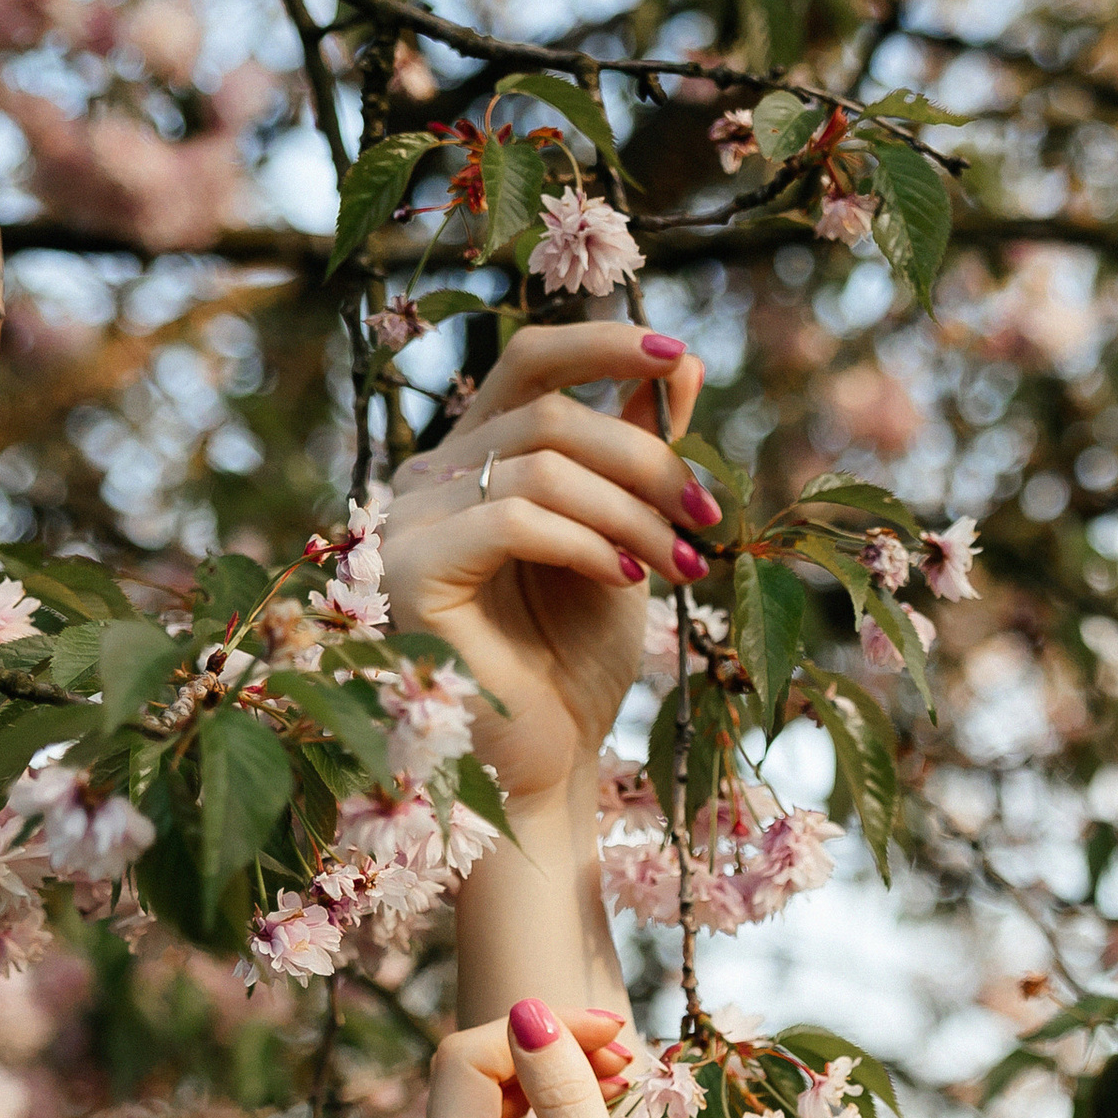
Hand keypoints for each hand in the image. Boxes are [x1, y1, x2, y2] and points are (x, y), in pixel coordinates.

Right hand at [380, 323, 712, 811]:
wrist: (538, 771)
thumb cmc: (570, 667)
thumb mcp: (622, 544)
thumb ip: (637, 458)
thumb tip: (684, 367)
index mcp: (470, 461)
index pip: (528, 363)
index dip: (603, 346)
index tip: (682, 359)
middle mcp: (426, 480)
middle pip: (547, 412)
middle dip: (646, 458)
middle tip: (709, 517)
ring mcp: (407, 525)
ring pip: (539, 465)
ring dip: (634, 512)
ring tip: (688, 567)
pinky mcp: (410, 576)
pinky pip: (514, 519)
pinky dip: (588, 541)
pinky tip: (631, 580)